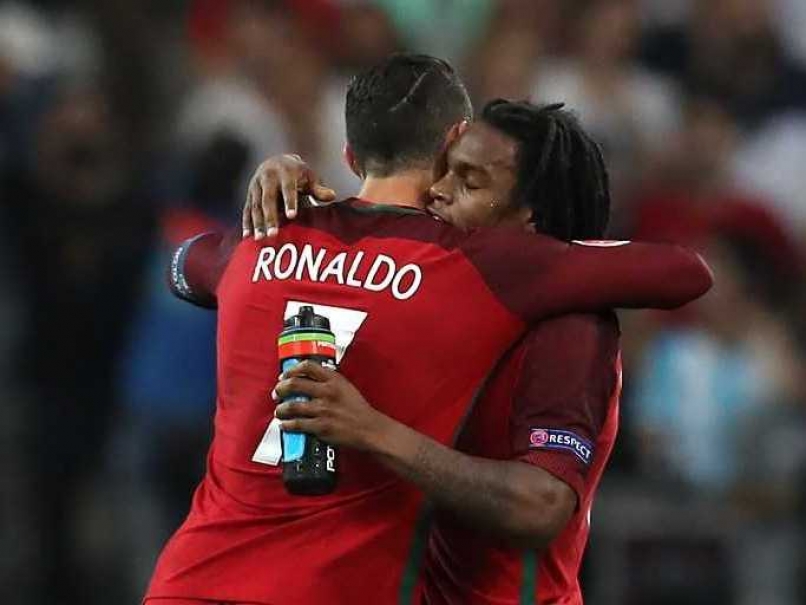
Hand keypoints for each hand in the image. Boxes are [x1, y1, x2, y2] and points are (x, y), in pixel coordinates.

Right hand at [243, 154, 336, 239]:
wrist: (277, 161)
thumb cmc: (298, 173)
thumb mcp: (310, 177)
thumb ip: (319, 188)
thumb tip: (332, 196)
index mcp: (285, 172)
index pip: (288, 188)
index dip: (289, 202)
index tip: (292, 216)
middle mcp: (267, 178)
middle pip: (267, 199)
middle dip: (270, 217)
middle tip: (273, 234)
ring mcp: (256, 186)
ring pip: (255, 205)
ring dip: (257, 223)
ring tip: (260, 238)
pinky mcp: (249, 194)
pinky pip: (247, 209)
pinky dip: (246, 222)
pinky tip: (247, 236)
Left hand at [273, 360, 393, 451]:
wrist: (369, 429)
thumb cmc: (358, 410)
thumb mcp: (346, 387)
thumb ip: (330, 381)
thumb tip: (311, 378)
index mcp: (334, 379)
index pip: (307, 366)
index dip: (292, 370)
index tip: (285, 375)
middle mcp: (327, 392)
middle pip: (294, 384)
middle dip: (281, 388)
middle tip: (277, 393)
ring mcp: (323, 409)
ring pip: (292, 406)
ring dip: (281, 409)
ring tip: (279, 411)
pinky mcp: (321, 426)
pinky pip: (297, 424)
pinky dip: (287, 425)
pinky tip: (285, 425)